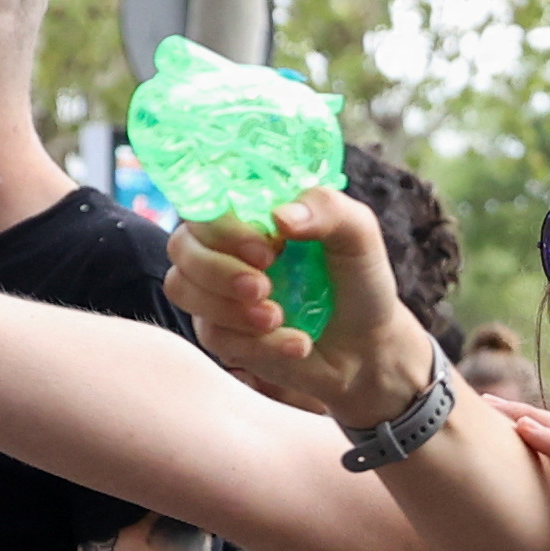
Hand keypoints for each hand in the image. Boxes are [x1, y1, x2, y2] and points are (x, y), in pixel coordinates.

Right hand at [172, 188, 429, 425]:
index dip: (224, 226)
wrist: (368, 346)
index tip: (268, 249)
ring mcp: (217, 292)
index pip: (208, 204)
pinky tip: (298, 345)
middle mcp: (224, 248)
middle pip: (181, 246)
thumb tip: (280, 216)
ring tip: (278, 318)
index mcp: (251, 213)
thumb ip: (327, 209)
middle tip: (264, 287)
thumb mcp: (358, 235)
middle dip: (217, 269)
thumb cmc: (358, 281)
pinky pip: (214, 337)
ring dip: (228, 307)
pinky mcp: (221, 334)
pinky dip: (258, 344)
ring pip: (182, 290)